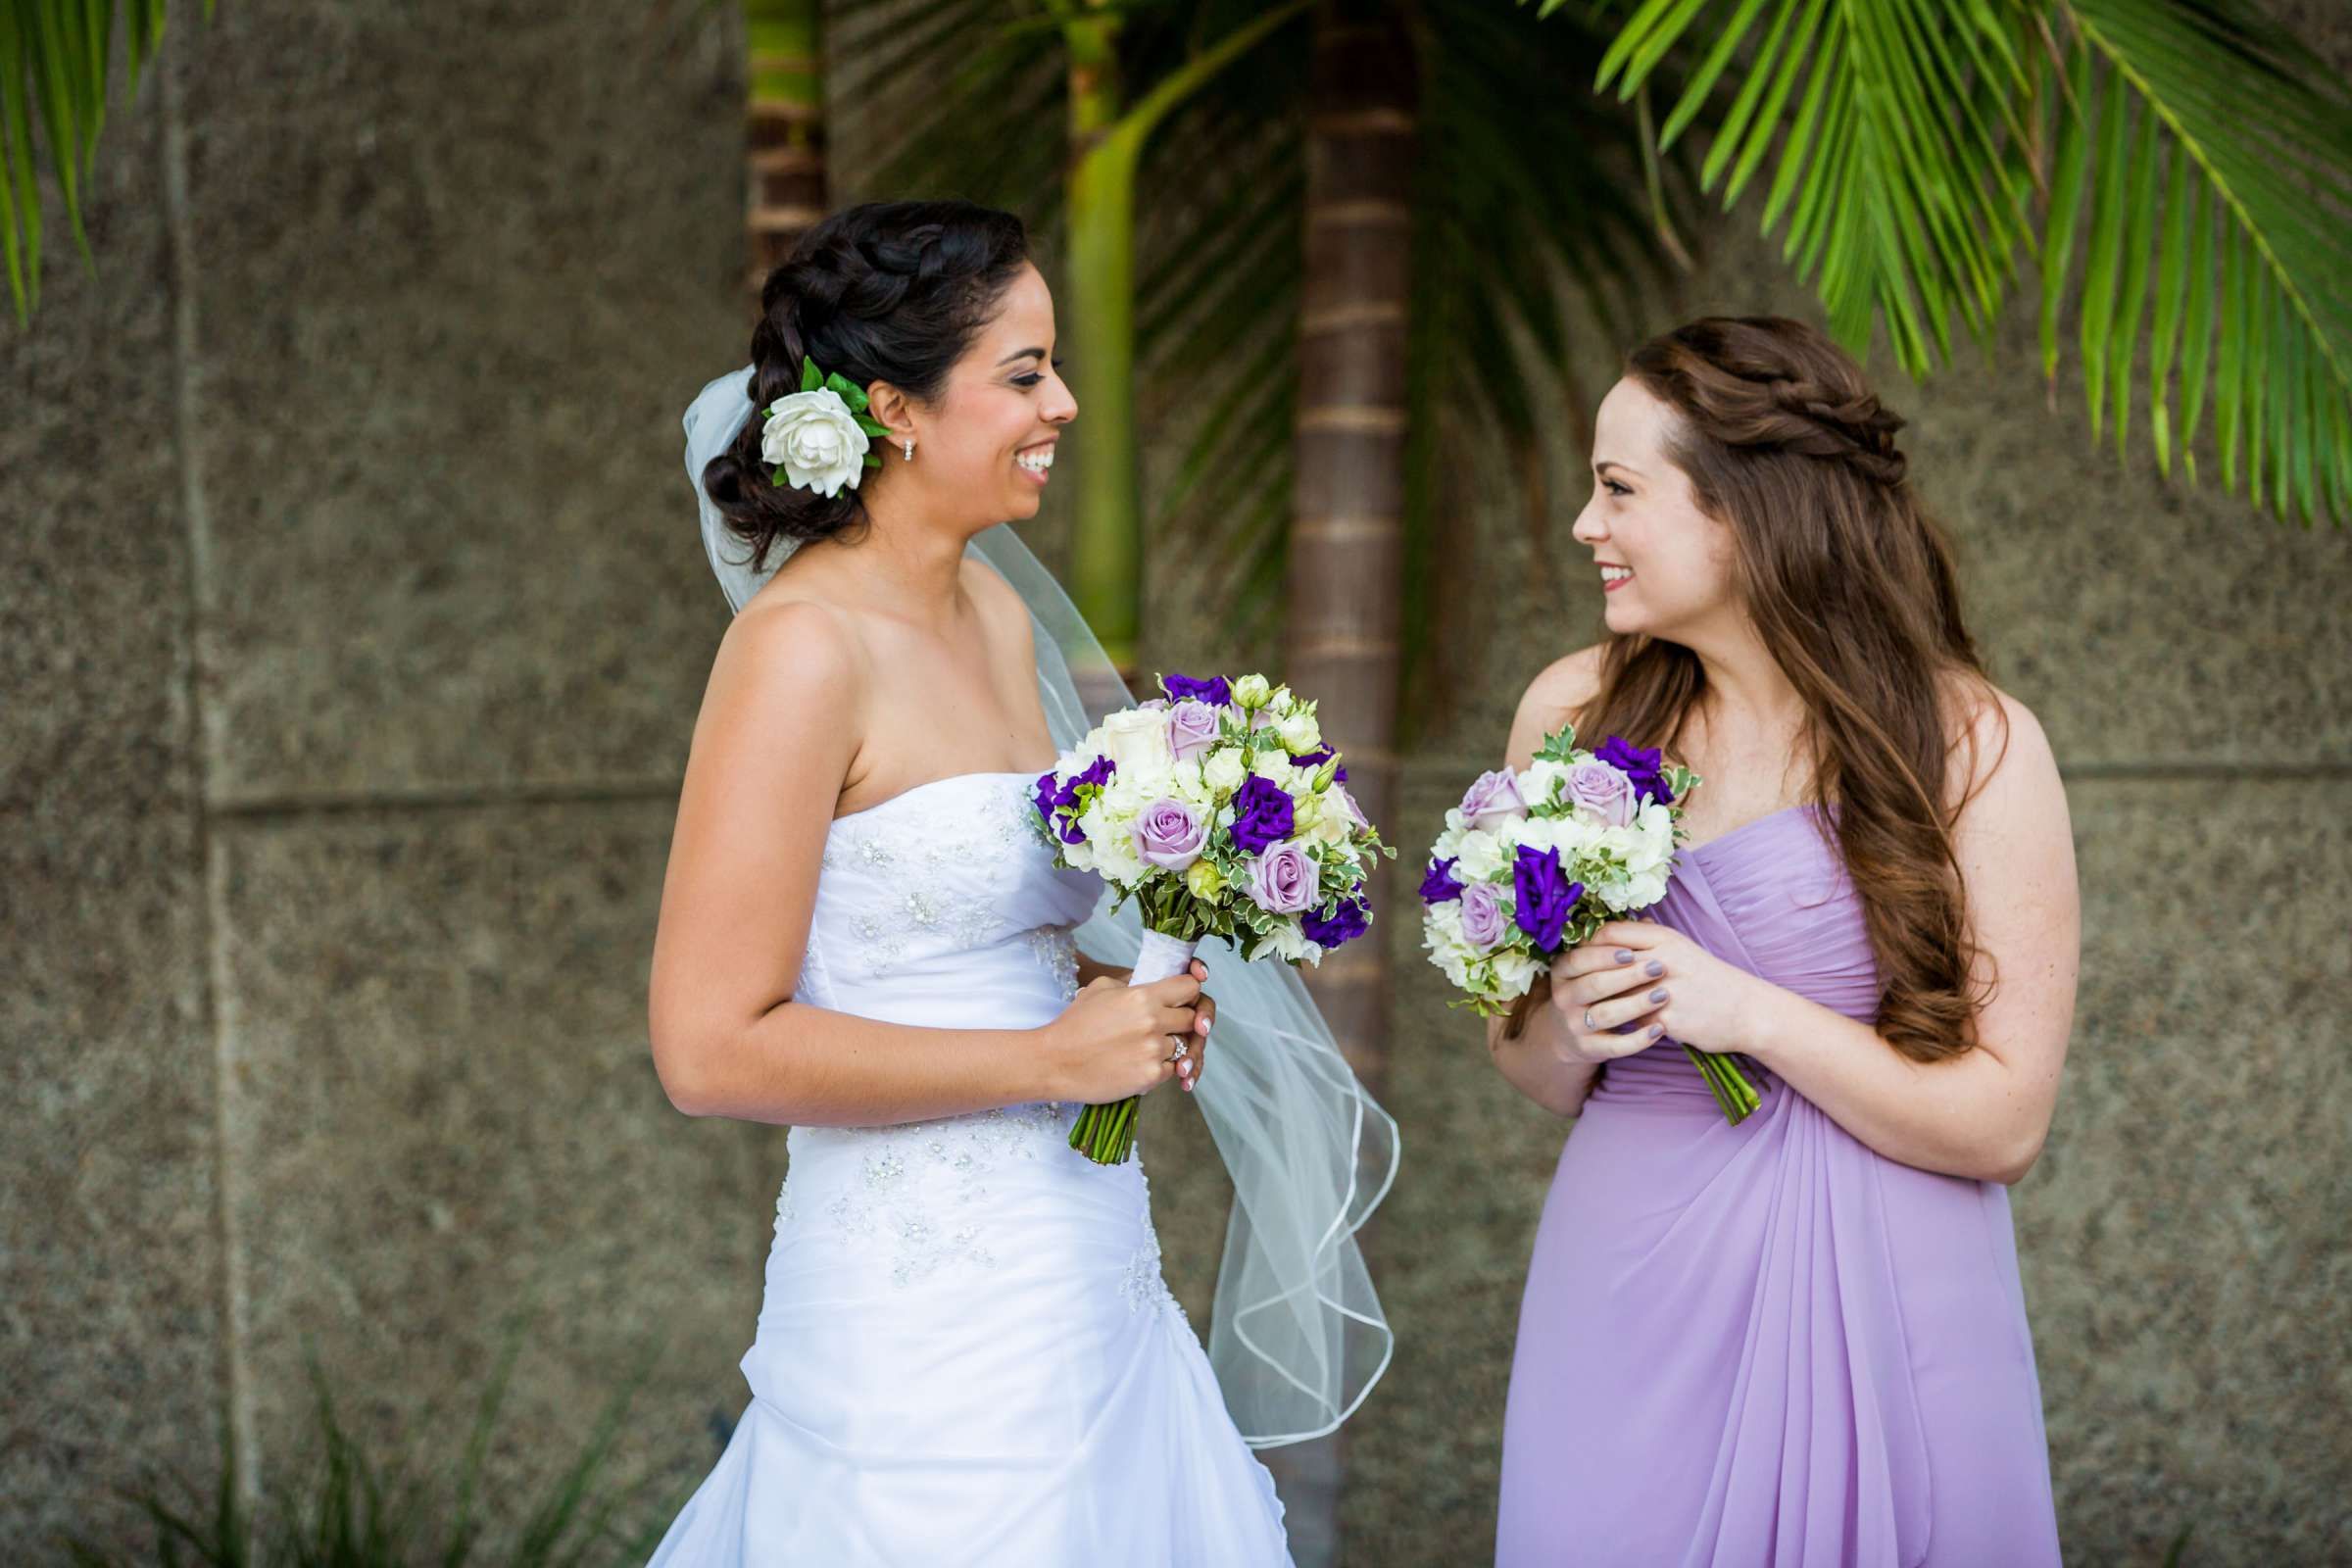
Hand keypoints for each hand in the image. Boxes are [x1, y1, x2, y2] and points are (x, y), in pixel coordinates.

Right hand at [1039, 962, 1209, 1103]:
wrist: (1054, 1062)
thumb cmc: (1074, 1024)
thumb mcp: (1100, 988)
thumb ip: (1133, 983)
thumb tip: (1154, 982)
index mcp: (1143, 996)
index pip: (1190, 987)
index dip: (1187, 992)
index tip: (1180, 999)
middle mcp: (1153, 1022)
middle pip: (1192, 1019)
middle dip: (1181, 1021)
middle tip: (1162, 1026)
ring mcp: (1153, 1051)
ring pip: (1182, 1046)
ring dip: (1168, 1047)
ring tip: (1142, 1047)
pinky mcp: (1150, 1076)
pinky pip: (1172, 1070)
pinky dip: (1160, 1067)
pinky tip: (1139, 1063)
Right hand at [1545, 936, 1672, 1065]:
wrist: (1569, 1034)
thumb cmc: (1589, 990)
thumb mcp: (1590, 966)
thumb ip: (1613, 944)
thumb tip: (1644, 922)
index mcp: (1562, 971)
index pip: (1579, 960)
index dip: (1604, 955)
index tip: (1632, 951)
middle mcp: (1563, 998)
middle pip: (1594, 985)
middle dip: (1628, 976)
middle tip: (1658, 968)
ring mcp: (1574, 1025)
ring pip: (1605, 1015)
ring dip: (1636, 1005)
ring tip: (1663, 995)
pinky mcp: (1588, 1049)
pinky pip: (1614, 1047)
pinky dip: (1638, 1039)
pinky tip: (1660, 1029)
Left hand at [1563, 921, 1775, 1058]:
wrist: (1747, 1010)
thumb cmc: (1710, 979)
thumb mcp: (1683, 949)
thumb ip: (1652, 939)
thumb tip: (1627, 928)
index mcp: (1664, 939)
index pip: (1610, 933)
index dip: (1589, 944)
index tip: (1579, 954)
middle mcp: (1661, 960)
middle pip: (1606, 962)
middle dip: (1586, 974)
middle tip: (1573, 982)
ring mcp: (1663, 991)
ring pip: (1614, 994)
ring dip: (1599, 1000)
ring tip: (1588, 1005)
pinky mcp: (1666, 1020)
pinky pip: (1631, 1022)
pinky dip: (1620, 1024)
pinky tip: (1610, 1027)